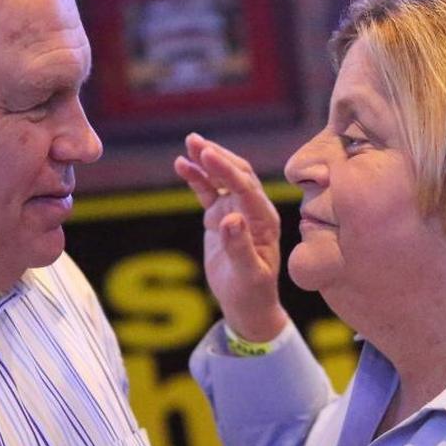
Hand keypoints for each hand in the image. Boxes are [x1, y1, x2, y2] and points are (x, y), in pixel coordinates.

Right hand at [174, 133, 288, 341]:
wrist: (247, 305)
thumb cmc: (252, 293)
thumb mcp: (249, 275)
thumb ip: (240, 247)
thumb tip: (230, 220)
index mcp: (265, 221)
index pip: (246, 188)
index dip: (227, 171)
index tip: (208, 155)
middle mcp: (253, 211)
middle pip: (236, 175)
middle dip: (217, 156)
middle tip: (194, 141)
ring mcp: (236, 212)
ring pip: (221, 179)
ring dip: (206, 161)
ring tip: (188, 143)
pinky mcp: (220, 217)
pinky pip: (208, 192)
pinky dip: (196, 178)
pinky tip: (181, 164)